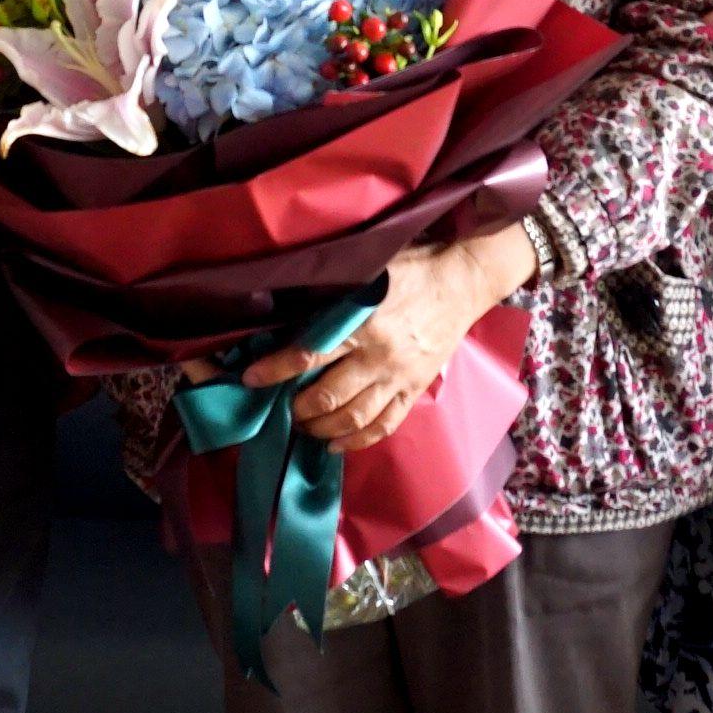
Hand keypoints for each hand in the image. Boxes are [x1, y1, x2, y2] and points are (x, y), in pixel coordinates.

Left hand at [247, 226, 534, 453]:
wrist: (463, 281)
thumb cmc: (411, 268)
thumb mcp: (368, 270)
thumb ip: (332, 292)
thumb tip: (286, 301)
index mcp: (364, 323)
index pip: (310, 354)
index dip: (276, 369)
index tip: (250, 379)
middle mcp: (379, 356)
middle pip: (329, 396)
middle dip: (298, 408)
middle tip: (281, 407)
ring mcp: (400, 377)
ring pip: (354, 417)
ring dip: (321, 428)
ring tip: (303, 426)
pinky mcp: (416, 389)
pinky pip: (385, 424)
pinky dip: (358, 440)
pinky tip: (336, 444)